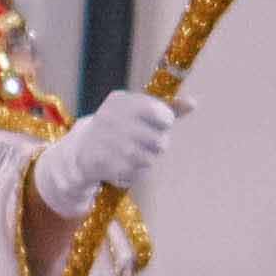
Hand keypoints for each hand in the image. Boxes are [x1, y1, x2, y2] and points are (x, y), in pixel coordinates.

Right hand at [32, 86, 181, 217]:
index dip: (165, 122)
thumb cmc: (120, 126)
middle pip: (160, 141)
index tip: (158, 123)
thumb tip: (193, 103)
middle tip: (144, 142)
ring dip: (146, 159)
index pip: (163, 115)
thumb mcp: (140, 110)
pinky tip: (122, 164)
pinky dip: (135, 172)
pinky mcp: (103, 165)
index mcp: (121, 101)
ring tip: (131, 153)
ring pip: (150, 159)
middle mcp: (111, 119)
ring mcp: (107, 143)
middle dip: (158, 144)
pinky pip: (137, 174)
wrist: (82, 149)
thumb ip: (168, 107)